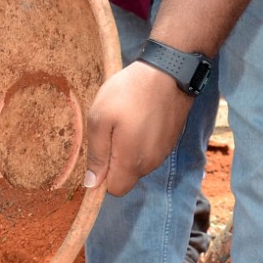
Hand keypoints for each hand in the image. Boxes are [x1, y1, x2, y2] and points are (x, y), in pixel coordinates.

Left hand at [84, 60, 193, 197]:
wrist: (168, 72)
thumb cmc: (128, 94)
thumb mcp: (101, 119)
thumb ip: (97, 154)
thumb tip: (92, 184)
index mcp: (132, 163)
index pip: (115, 190)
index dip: (103, 177)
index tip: (99, 152)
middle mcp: (151, 164)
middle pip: (127, 176)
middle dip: (115, 161)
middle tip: (110, 130)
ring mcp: (163, 152)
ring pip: (139, 163)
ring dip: (128, 149)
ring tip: (126, 120)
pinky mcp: (170, 140)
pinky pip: (150, 150)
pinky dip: (142, 140)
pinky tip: (140, 117)